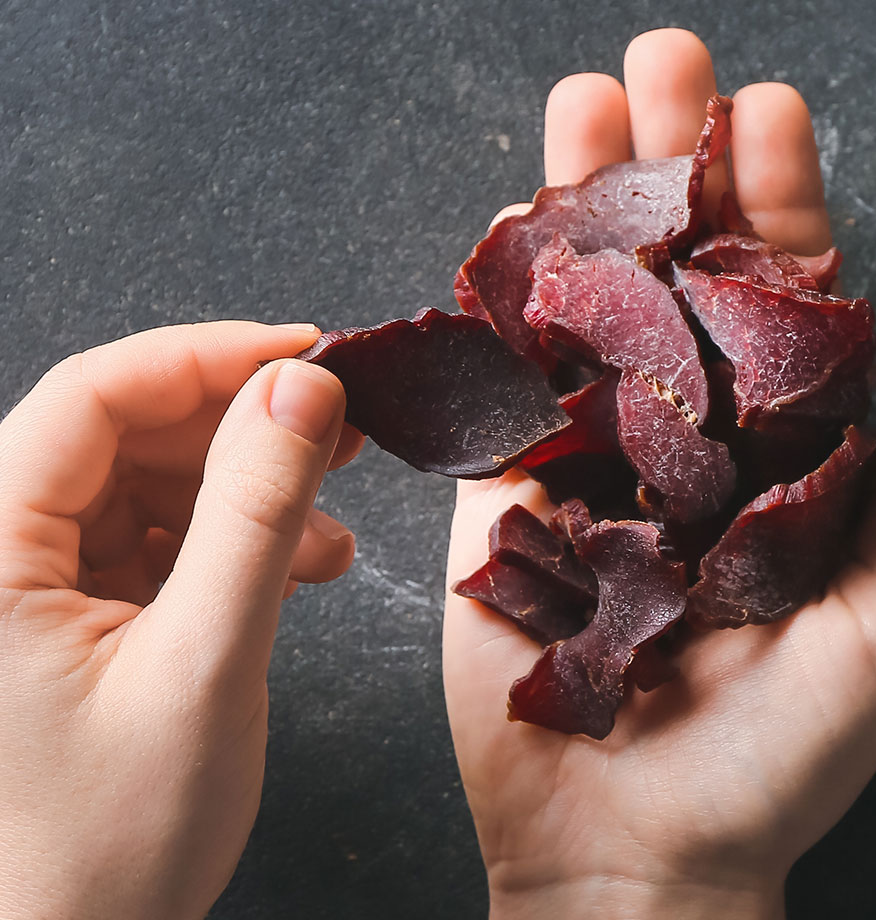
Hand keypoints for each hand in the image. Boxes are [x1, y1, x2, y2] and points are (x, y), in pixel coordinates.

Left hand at [0, 322, 361, 918]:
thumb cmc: (106, 847)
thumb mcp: (205, 665)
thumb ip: (255, 516)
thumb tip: (305, 389)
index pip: (90, 396)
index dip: (208, 357)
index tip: (311, 354)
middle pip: (117, 432)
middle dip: (237, 429)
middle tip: (337, 435)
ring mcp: (21, 589)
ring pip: (141, 484)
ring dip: (242, 496)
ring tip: (324, 537)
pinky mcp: (62, 621)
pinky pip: (148, 542)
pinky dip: (226, 545)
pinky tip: (292, 572)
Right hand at [443, 29, 875, 918]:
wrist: (635, 855)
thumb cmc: (778, 767)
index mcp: (786, 460)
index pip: (787, 306)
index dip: (779, 206)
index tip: (772, 112)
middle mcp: (693, 443)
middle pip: (683, 279)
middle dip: (672, 167)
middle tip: (664, 61)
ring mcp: (598, 462)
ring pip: (594, 306)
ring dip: (586, 201)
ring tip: (582, 99)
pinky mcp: (514, 500)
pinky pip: (511, 387)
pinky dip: (508, 301)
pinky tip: (506, 220)